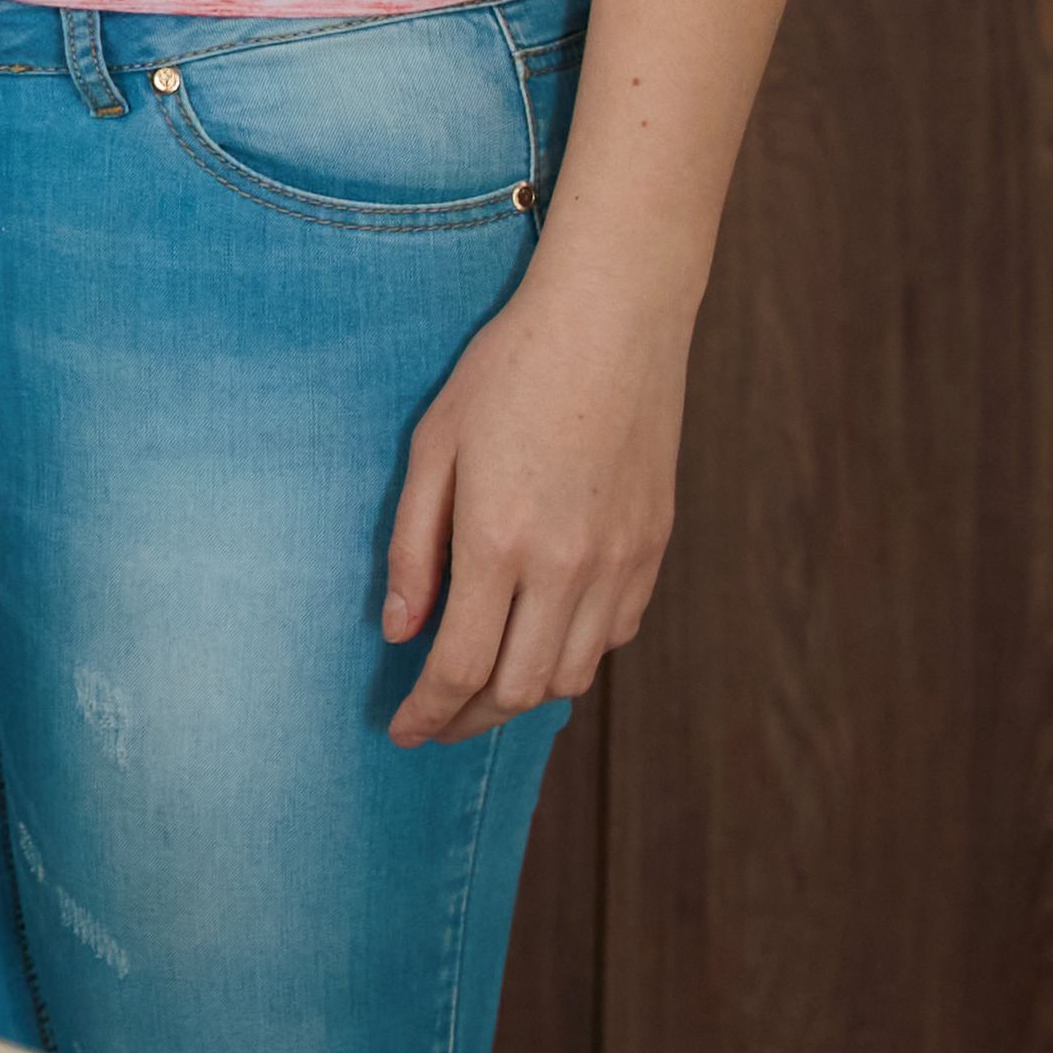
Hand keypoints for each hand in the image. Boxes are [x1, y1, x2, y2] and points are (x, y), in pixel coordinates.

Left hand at [381, 259, 692, 743]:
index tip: (402, 731)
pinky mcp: (652, 550)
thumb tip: (400, 631)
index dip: (428, 713)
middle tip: (435, 723)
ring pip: (573, 675)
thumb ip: (414, 546)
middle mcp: (566, 567)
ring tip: (482, 690)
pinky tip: (541, 640)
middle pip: (518, 690)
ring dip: (522, 696)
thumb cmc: (509, 369)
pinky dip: (574, 656)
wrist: (613, 320)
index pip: (459, 668)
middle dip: (469, 720)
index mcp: (499, 542)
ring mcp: (619, 563)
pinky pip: (613, 635)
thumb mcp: (433, 446)